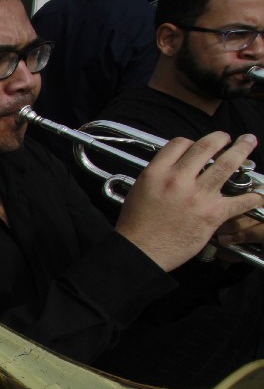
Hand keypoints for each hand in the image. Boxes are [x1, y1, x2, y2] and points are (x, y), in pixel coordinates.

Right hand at [116, 132, 263, 270]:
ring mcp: (198, 195)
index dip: (191, 142)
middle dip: (222, 138)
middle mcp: (178, 179)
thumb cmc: (137, 225)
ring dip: (242, 150)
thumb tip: (174, 169)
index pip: (180, 144)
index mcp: (157, 172)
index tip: (196, 145)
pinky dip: (254, 196)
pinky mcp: (213, 214)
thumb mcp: (139, 190)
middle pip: (206, 146)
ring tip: (248, 143)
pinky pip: (240, 200)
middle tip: (228, 137)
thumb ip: (158, 175)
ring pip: (227, 164)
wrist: (141, 251)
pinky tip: (258, 193)